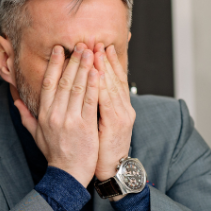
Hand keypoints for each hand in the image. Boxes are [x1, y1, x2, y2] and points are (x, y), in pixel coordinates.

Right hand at [15, 43, 99, 186]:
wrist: (68, 174)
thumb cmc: (54, 154)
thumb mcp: (36, 135)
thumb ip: (26, 116)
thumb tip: (15, 101)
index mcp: (44, 114)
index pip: (48, 83)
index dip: (54, 64)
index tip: (59, 49)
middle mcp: (56, 115)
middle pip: (64, 81)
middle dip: (72, 60)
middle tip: (80, 44)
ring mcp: (71, 120)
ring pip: (78, 88)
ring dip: (85, 67)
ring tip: (91, 51)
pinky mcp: (86, 126)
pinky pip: (90, 102)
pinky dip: (94, 86)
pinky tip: (98, 72)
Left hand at [93, 44, 135, 182]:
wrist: (112, 169)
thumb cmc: (102, 148)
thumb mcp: (102, 125)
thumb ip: (95, 107)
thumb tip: (86, 92)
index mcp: (120, 107)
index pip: (114, 79)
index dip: (108, 62)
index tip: (101, 46)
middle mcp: (124, 108)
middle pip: (114, 78)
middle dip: (104, 59)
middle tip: (97, 41)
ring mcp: (122, 115)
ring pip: (112, 85)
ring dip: (104, 67)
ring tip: (96, 50)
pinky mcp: (116, 124)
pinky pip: (107, 101)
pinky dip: (102, 86)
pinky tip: (97, 74)